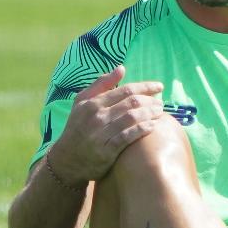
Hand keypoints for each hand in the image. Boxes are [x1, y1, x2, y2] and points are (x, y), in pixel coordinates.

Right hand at [47, 66, 165, 182]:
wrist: (66, 159)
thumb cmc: (78, 127)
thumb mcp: (82, 102)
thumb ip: (101, 84)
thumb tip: (122, 68)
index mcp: (92, 102)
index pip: (126, 90)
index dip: (146, 87)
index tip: (159, 86)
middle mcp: (97, 116)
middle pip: (132, 103)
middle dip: (151, 101)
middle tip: (161, 103)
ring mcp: (101, 134)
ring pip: (132, 118)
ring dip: (150, 114)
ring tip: (160, 113)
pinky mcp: (106, 151)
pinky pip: (129, 136)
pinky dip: (143, 129)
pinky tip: (153, 126)